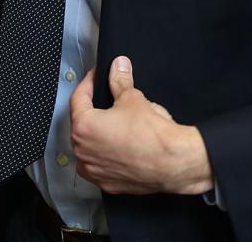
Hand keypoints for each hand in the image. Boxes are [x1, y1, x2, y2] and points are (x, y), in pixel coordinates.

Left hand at [69, 56, 212, 195]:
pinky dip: (107, 154)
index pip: (78, 99)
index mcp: (83, 127)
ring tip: (114, 125)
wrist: (172, 162)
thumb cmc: (151, 133)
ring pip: (89, 147)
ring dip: (97, 135)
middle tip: (105, 99)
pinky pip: (101, 165)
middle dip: (92, 110)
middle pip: (81, 125)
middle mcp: (83, 152)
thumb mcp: (133, 98)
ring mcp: (94, 171)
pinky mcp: (108, 184)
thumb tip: (118, 66)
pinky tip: (120, 146)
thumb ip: (120, 80)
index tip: (95, 77)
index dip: (88, 83)